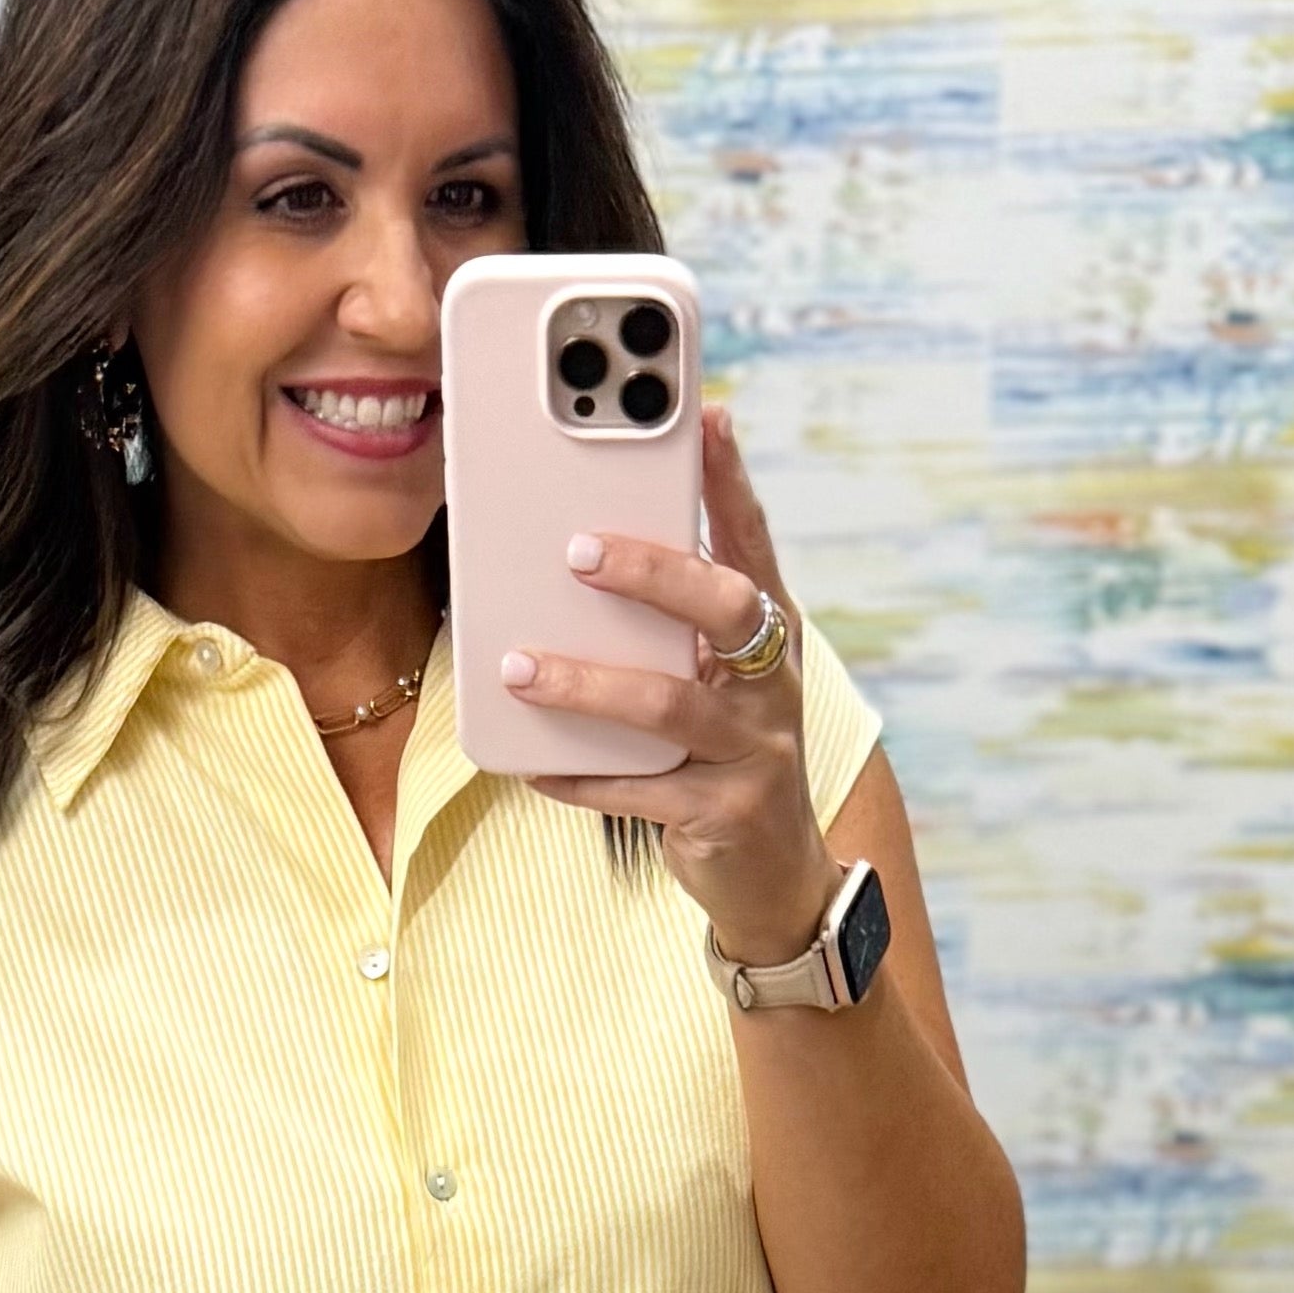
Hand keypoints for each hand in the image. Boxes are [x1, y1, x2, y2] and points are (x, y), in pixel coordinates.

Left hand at [507, 403, 835, 966]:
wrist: (775, 879)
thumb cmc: (727, 757)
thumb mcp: (714, 682)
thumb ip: (671, 628)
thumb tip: (582, 552)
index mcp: (769, 636)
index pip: (753, 542)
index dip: (730, 479)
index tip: (705, 414)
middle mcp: (772, 684)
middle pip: (722, 608)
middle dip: (651, 572)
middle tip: (578, 549)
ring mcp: (754, 751)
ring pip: (668, 703)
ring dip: (586, 683)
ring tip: (518, 667)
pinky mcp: (722, 814)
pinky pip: (637, 789)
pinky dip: (578, 774)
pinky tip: (529, 763)